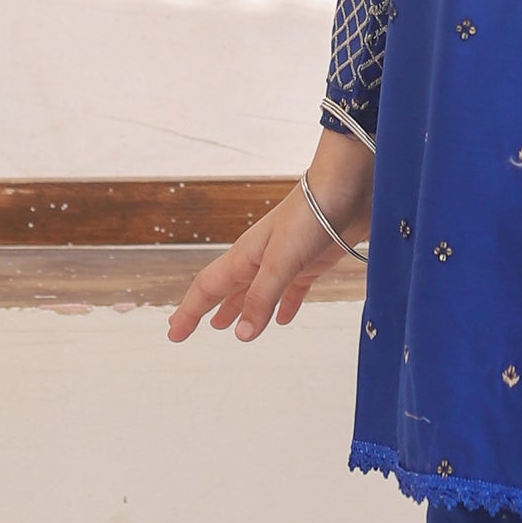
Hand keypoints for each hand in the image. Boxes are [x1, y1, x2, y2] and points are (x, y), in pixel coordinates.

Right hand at [167, 132, 372, 344]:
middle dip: (204, 309)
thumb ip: (261, 298)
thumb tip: (241, 335)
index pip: (207, 288)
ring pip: (254, 291)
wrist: (348, 187)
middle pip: (225, 290)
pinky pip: (292, 290)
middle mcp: (260, 258)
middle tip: (186, 326)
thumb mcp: (281, 263)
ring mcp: (285, 260)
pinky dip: (285, 305)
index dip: (189, 312)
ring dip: (238, 308)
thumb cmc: (310, 216)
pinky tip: (284, 319)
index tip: (173, 334)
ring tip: (226, 326)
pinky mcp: (311, 262)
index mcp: (244, 256)